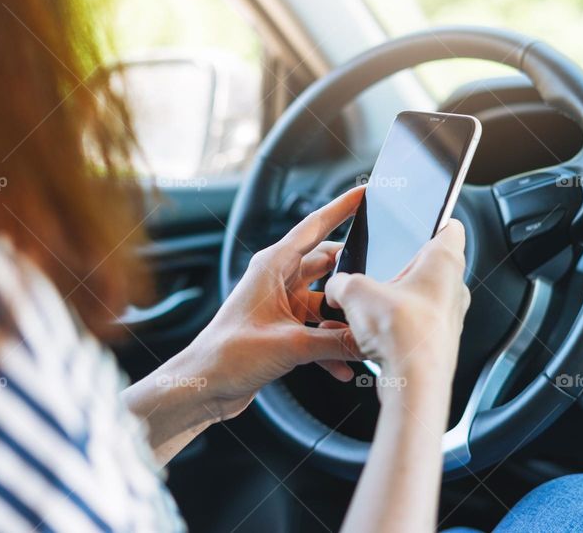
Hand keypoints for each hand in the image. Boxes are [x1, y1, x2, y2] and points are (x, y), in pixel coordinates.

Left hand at [175, 186, 365, 420]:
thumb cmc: (228, 355)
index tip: (365, 193)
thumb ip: (335, 341)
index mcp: (272, 265)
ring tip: (364, 334)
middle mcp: (277, 279)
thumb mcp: (291, 345)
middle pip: (327, 265)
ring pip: (326, 302)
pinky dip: (331, 346)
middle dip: (353, 277)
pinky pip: (317, 330)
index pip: (314, 226)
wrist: (203, 387)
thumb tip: (369, 339)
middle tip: (379, 283)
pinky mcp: (283, 330)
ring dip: (342, 320)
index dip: (342, 208)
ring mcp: (281, 305)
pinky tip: (345, 368)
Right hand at [324, 220, 470, 386]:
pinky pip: (413, 326)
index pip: (450, 226)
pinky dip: (393, 327)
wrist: (414, 384)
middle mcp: (453, 288)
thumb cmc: (402, 333)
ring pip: (418, 298)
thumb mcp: (355, 293)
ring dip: (394, 300)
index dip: (433, 218)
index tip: (418, 219)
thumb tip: (336, 286)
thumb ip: (342, 282)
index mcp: (444, 261)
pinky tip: (370, 334)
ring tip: (366, 306)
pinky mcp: (437, 342)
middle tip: (377, 268)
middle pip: (427, 265)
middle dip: (399, 267)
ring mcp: (448, 317)